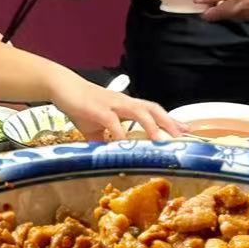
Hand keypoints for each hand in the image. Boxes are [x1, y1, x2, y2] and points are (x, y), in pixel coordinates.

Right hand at [47, 74, 185, 142]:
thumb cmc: (81, 106)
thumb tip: (110, 160)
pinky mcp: (98, 109)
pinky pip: (113, 122)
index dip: (170, 120)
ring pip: (139, 112)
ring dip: (152, 126)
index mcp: (127, 105)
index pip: (154, 111)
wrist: (62, 87)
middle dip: (168, 122)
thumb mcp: (97, 128)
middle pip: (153, 109)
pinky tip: (125, 145)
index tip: (186, 130)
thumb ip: (106, 142)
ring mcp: (112, 105)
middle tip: (182, 136)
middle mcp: (124, 103)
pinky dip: (120, 134)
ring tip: (161, 141)